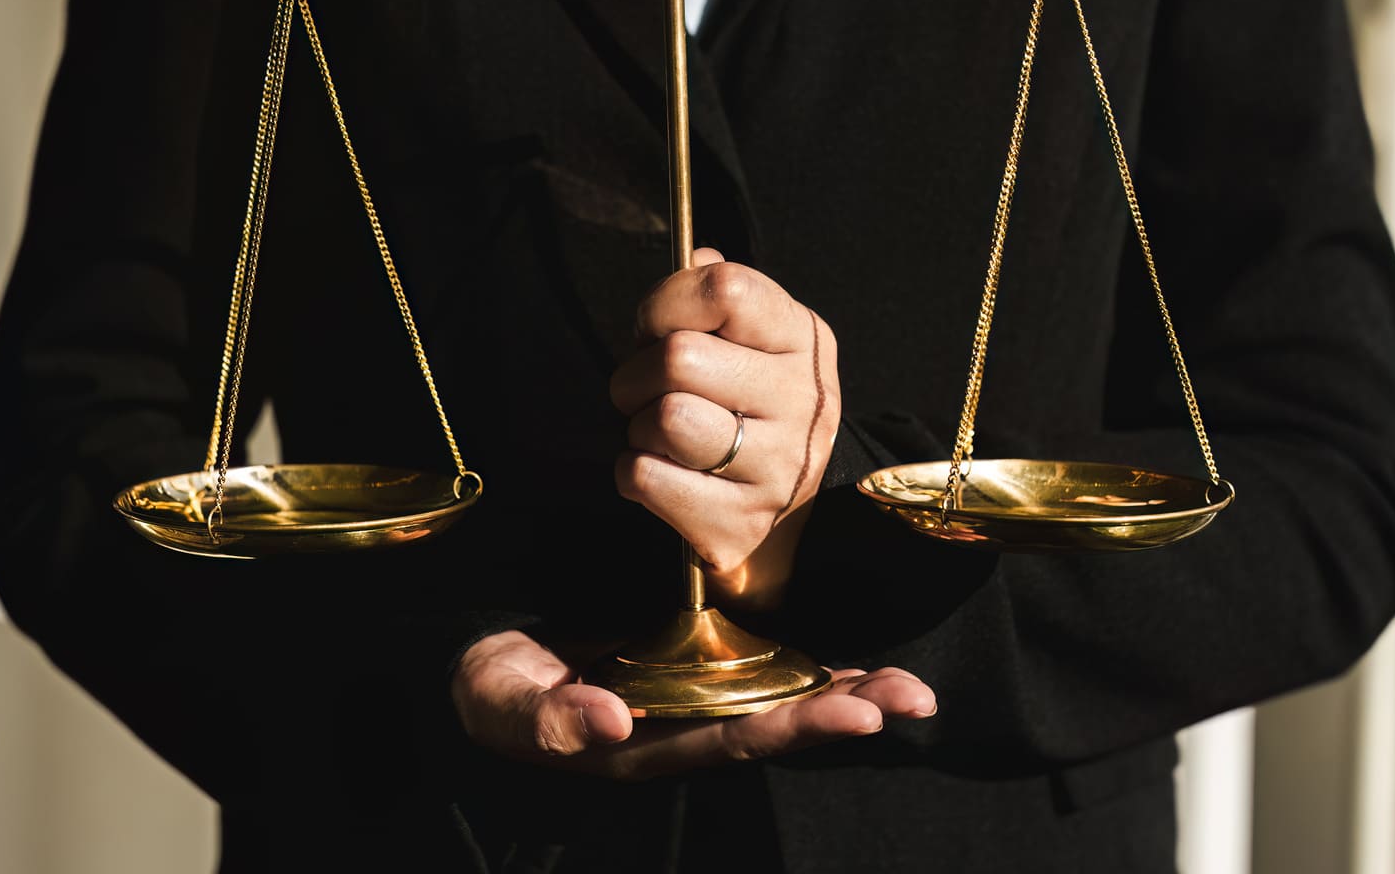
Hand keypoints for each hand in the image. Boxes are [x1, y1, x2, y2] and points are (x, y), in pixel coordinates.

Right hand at [452, 631, 934, 780]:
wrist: (482, 651)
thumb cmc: (490, 682)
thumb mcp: (500, 699)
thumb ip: (549, 717)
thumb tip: (611, 722)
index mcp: (644, 744)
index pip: (730, 739)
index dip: (793, 727)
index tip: (854, 715)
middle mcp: (680, 727)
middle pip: (775, 724)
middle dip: (844, 713)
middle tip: (912, 701)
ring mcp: (690, 697)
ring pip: (779, 699)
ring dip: (846, 694)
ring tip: (913, 694)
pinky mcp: (692, 663)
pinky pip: (763, 668)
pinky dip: (814, 667)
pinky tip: (861, 670)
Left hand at [608, 249, 840, 608]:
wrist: (790, 520)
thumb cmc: (749, 408)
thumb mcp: (753, 340)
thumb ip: (718, 294)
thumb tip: (693, 257)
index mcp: (804, 339)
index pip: (725, 288)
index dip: (665, 303)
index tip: (655, 328)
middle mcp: (804, 401)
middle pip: (678, 356)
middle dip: (636, 372)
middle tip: (644, 390)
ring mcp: (780, 469)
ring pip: (665, 419)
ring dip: (638, 426)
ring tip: (659, 433)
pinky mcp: (741, 523)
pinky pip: (647, 478)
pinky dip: (634, 472)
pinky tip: (662, 471)